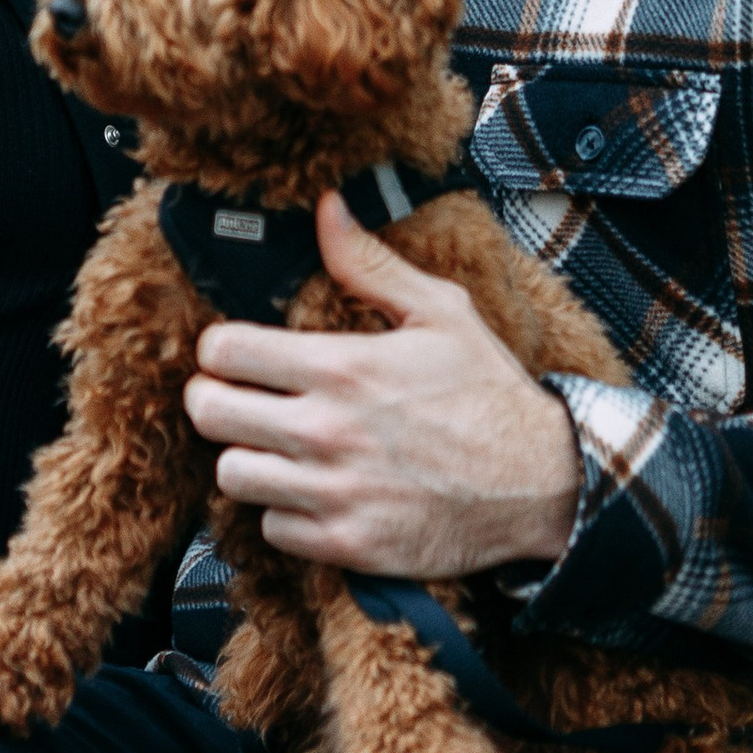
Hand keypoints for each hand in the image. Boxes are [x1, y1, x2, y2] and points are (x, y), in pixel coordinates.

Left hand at [183, 195, 581, 575]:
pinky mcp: (348, 544)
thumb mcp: (440, 312)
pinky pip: (273, 528)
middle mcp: (328, 431)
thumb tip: (326, 209)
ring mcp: (336, 492)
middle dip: (214, 398)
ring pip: (232, 474)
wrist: (542, 483)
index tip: (233, 354)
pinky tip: (310, 489)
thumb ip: (370, 263)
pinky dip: (283, 510)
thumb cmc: (490, 394)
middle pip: (210, 414)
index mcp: (343, 368)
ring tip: (272, 445)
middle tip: (235, 397)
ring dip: (246, 457)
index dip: (220, 348)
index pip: (225, 352)